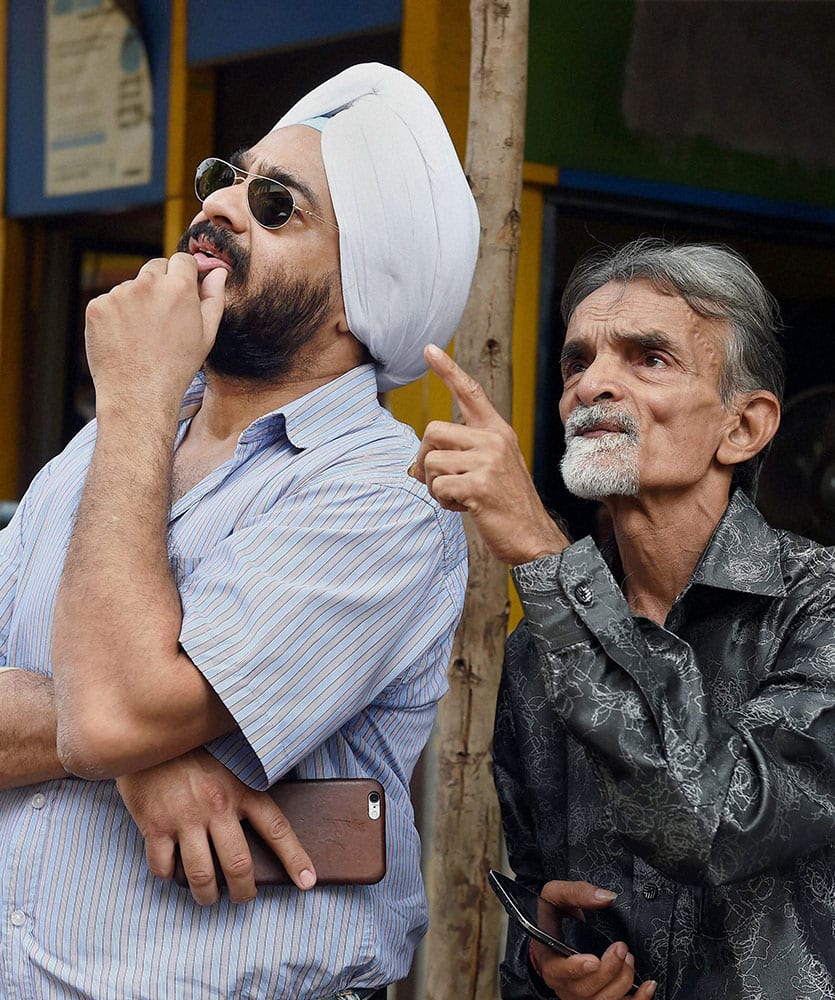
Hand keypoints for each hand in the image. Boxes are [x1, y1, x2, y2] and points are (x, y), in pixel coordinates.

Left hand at [84, 252, 226, 415]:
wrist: (139, 393)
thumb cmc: (178, 367)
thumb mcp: (207, 334)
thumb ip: (214, 298)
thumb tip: (219, 272)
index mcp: (179, 288)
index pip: (182, 260)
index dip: (184, 274)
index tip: (182, 290)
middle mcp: (147, 284)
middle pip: (155, 267)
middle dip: (160, 284)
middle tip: (162, 318)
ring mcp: (119, 294)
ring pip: (131, 287)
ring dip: (137, 302)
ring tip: (142, 335)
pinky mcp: (98, 306)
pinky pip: (110, 302)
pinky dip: (116, 316)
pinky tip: (124, 339)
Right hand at [116, 749, 315, 905]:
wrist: (149, 734)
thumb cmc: (195, 751)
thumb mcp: (231, 763)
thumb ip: (246, 790)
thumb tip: (265, 826)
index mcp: (242, 789)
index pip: (277, 829)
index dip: (294, 858)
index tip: (307, 881)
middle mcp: (217, 805)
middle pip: (239, 865)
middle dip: (243, 892)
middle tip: (242, 898)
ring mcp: (185, 817)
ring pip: (202, 876)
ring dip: (207, 895)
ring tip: (209, 897)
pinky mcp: (154, 825)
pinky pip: (164, 868)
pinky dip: (170, 877)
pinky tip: (174, 872)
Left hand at [408, 344, 568, 564]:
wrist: (533, 537)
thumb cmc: (506, 505)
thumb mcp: (489, 470)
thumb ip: (459, 457)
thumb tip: (414, 465)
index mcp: (497, 432)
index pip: (470, 392)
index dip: (447, 370)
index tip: (428, 349)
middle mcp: (494, 440)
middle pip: (433, 431)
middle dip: (423, 459)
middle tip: (435, 480)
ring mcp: (489, 461)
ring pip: (430, 461)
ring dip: (434, 485)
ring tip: (457, 497)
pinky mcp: (480, 485)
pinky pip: (438, 486)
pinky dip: (442, 501)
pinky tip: (462, 507)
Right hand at [530, 880, 656, 999]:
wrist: (554, 936)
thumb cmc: (554, 918)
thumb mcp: (556, 896)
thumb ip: (576, 892)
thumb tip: (606, 897)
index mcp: (549, 960)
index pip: (558, 972)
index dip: (576, 969)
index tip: (593, 960)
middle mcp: (563, 984)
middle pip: (586, 991)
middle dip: (609, 970)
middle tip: (621, 948)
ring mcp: (581, 996)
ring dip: (622, 982)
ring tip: (629, 959)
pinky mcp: (599, 998)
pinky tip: (648, 986)